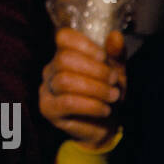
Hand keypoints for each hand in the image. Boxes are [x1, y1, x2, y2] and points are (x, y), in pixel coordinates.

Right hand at [39, 28, 124, 147]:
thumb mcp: (116, 72)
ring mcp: (46, 89)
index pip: (64, 37)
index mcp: (65, 54)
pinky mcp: (48, 109)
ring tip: (113, 96)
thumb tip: (116, 35)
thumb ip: (115, 54)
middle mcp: (51, 69)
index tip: (104, 57)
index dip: (84, 44)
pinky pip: (67, 103)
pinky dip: (91, 105)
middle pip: (64, 59)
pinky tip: (105, 110)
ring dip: (96, 88)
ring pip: (65, 81)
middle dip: (95, 69)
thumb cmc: (108, 95)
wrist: (105, 127)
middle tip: (114, 81)